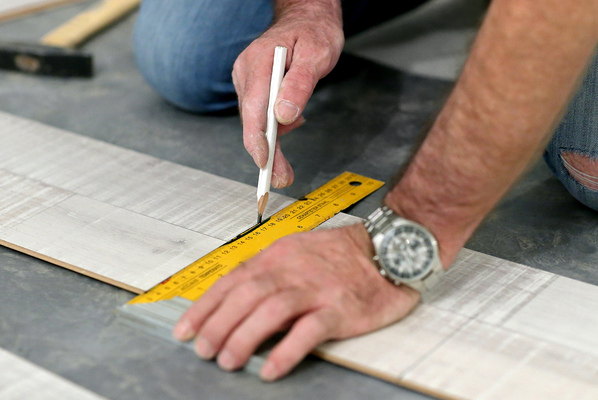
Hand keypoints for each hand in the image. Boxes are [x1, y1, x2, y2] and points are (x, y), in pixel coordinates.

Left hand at [172, 223, 419, 380]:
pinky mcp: (340, 308)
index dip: (205, 306)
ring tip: (228, 361)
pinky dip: (287, 350)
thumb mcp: (296, 253)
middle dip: (219, 324)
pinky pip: (310, 330)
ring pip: (272, 309)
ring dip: (244, 337)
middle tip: (203, 351)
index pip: (233, 280)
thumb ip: (267, 273)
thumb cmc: (338, 256)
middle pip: (247, 294)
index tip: (185, 329)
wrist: (386, 251)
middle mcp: (293, 269)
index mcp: (277, 256)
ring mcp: (317, 288)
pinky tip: (271, 369)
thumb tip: (234, 301)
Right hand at [232, 1, 344, 187]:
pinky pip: (260, 114)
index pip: (254, 108)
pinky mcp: (252, 87)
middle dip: (266, 153)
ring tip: (286, 162)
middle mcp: (247, 71)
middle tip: (281, 178)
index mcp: (260, 61)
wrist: (307, 18)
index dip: (258, 139)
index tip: (265, 163)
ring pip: (255, 122)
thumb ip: (301, 84)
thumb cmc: (314, 32)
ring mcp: (247, 79)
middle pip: (252, 121)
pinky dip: (275, 127)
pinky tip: (290, 121)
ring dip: (272, 144)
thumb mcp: (317, 54)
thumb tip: (284, 116)